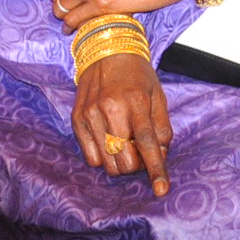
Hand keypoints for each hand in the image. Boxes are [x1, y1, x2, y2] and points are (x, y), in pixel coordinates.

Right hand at [70, 51, 172, 196]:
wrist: (106, 49)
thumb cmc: (136, 74)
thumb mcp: (157, 95)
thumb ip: (162, 127)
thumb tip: (161, 155)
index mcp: (135, 102)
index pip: (148, 144)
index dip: (156, 170)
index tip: (162, 190)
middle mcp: (110, 109)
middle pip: (126, 162)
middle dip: (138, 164)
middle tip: (140, 148)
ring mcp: (90, 115)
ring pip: (108, 164)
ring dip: (120, 162)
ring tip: (124, 142)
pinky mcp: (77, 120)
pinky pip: (91, 157)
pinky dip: (103, 157)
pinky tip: (109, 139)